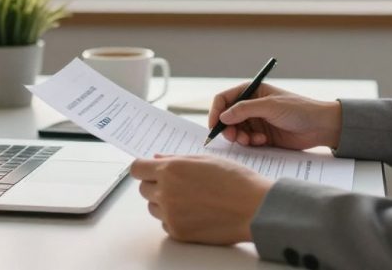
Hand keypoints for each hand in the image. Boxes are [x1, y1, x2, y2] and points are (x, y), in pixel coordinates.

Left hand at [130, 155, 273, 244]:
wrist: (254, 208)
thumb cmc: (235, 180)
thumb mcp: (206, 159)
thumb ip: (176, 159)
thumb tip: (156, 158)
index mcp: (170, 170)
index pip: (136, 169)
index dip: (143, 168)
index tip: (150, 169)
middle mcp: (166, 192)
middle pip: (143, 189)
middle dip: (156, 184)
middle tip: (179, 184)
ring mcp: (170, 214)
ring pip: (153, 207)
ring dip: (164, 202)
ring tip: (191, 198)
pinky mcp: (178, 232)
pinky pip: (165, 223)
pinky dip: (175, 218)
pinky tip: (196, 212)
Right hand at [209, 83, 341, 149]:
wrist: (320, 127)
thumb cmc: (298, 109)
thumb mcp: (270, 106)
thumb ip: (244, 110)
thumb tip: (222, 117)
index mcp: (251, 91)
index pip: (224, 99)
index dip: (216, 111)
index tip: (214, 125)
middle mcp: (251, 105)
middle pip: (227, 117)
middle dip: (228, 128)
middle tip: (234, 137)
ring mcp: (256, 121)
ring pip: (236, 131)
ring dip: (240, 137)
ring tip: (251, 140)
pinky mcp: (262, 136)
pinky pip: (247, 141)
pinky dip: (250, 142)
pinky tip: (263, 141)